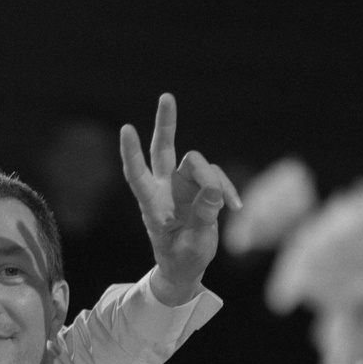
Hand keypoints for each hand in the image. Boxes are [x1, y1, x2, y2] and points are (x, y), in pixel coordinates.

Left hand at [118, 93, 240, 305]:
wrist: (186, 267)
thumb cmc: (181, 259)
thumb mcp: (192, 245)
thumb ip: (203, 218)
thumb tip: (214, 190)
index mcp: (152, 205)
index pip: (137, 175)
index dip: (131, 153)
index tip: (126, 128)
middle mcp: (164, 188)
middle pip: (163, 149)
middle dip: (166, 123)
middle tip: (166, 96)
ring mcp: (182, 185)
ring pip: (197, 163)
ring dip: (214, 179)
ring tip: (228, 205)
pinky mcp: (200, 187)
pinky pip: (216, 177)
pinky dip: (227, 189)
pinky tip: (236, 206)